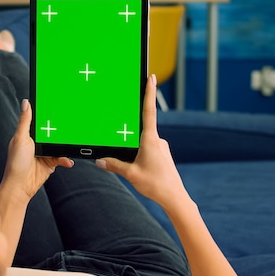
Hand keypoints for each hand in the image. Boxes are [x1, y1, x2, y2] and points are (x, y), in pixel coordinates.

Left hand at [1, 99, 73, 201]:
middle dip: (60, 131)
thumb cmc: (15, 163)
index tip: (58, 106)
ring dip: (64, 146)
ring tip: (70, 144)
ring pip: (59, 145)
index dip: (47, 114)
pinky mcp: (50, 163)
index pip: (40, 121)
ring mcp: (44, 153)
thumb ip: (25, 121)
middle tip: (69, 126)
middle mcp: (37, 143)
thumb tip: (25, 103)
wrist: (20, 186)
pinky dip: (66, 159)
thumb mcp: (20, 138)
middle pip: (52, 133)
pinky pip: (62, 158)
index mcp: (28, 135)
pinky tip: (68, 160)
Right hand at [96, 75, 187, 208]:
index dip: (149, 93)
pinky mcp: (163, 156)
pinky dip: (141, 158)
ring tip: (138, 172)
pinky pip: (148, 151)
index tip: (152, 77)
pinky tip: (142, 172)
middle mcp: (158, 141)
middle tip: (133, 159)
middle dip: (131, 141)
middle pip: (140, 131)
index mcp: (151, 140)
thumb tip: (99, 161)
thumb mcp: (130, 174)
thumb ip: (114, 165)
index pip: (149, 111)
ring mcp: (162, 148)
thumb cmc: (155, 185)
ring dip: (135, 153)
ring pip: (143, 144)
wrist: (175, 198)